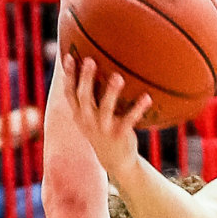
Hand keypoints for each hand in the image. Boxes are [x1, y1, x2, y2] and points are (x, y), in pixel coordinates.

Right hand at [62, 55, 150, 179]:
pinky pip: (129, 119)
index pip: (70, 92)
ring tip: (118, 76)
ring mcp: (103, 128)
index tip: (69, 56)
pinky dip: (138, 108)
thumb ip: (90, 98)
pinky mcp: (119, 134)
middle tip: (90, 60)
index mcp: (79, 114)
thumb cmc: (104, 131)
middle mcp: (88, 120)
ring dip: (111, 92)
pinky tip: (147, 97)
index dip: (69, 75)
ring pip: (106, 108)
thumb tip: (96, 67)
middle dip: (85, 78)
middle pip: (84, 96)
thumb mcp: (91, 117)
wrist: (116, 161)